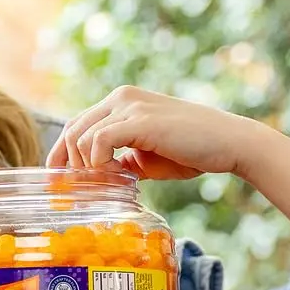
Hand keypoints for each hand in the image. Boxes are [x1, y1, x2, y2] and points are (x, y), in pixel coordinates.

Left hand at [48, 87, 271, 183]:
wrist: (228, 143)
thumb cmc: (192, 151)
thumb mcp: (147, 157)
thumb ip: (122, 161)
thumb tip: (101, 179)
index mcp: (121, 102)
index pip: (76, 124)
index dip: (62, 154)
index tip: (60, 182)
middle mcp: (121, 97)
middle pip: (71, 130)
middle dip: (66, 165)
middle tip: (77, 191)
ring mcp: (130, 106)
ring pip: (81, 137)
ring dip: (86, 168)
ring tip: (104, 186)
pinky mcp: (140, 121)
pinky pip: (99, 142)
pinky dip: (99, 164)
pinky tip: (115, 177)